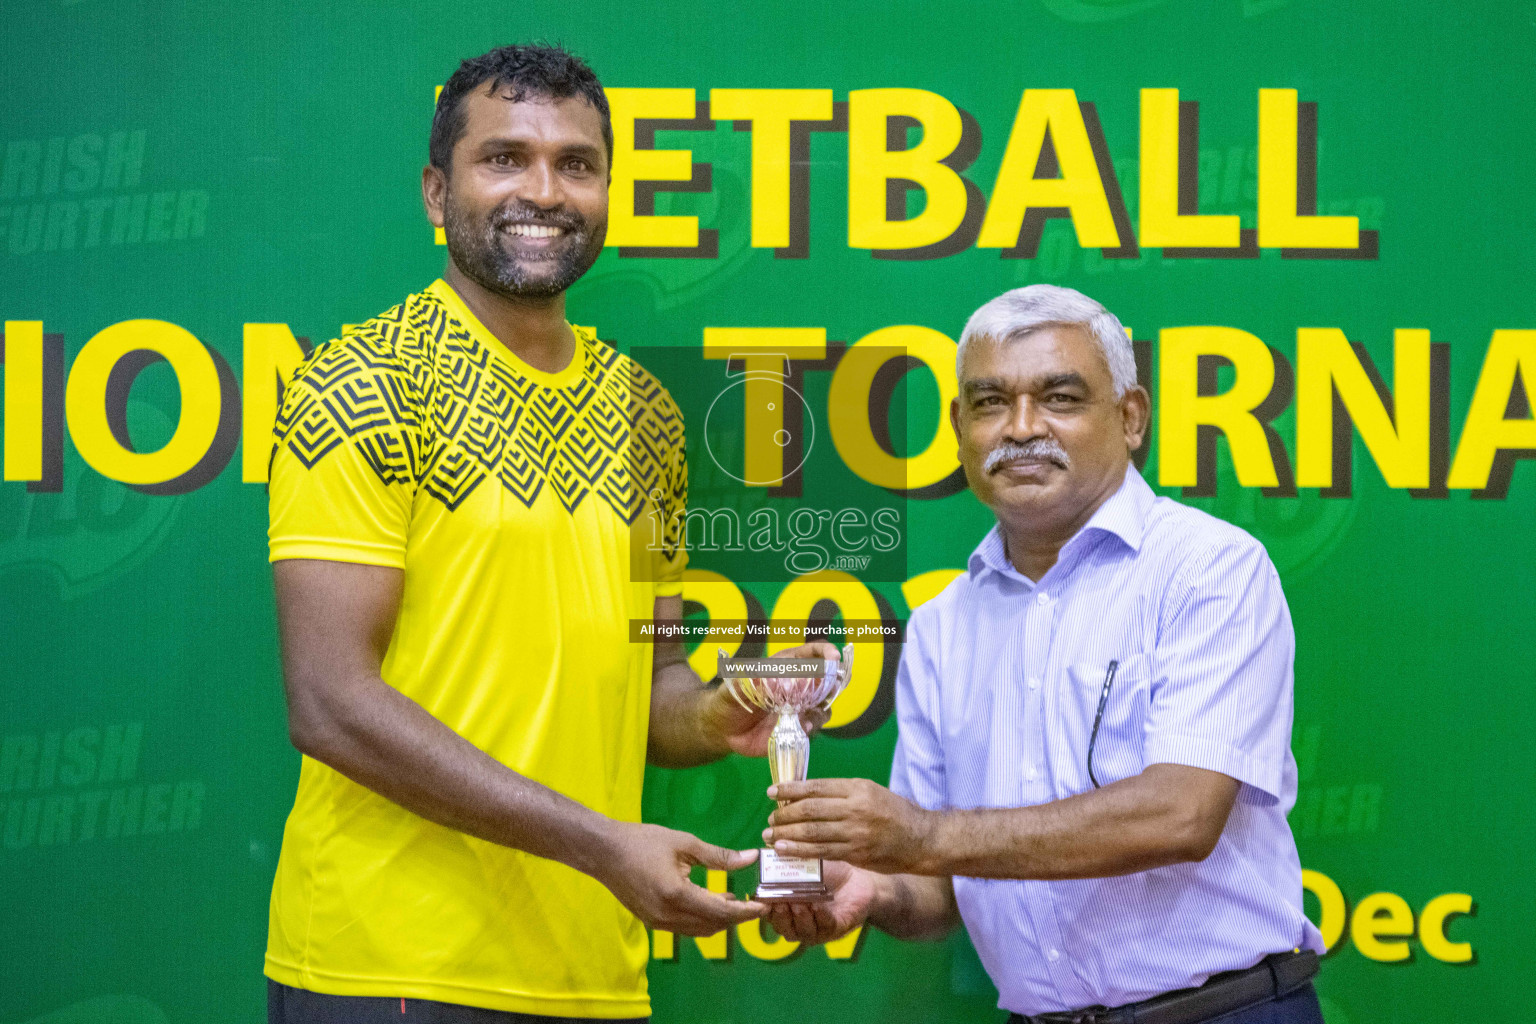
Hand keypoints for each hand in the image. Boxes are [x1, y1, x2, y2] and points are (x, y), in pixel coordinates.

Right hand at [594, 822, 764, 935]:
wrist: (602, 851)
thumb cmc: (642, 841)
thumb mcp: (683, 843)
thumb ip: (719, 855)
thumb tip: (751, 857)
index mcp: (676, 895)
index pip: (720, 912)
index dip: (746, 912)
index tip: (765, 905)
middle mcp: (668, 916)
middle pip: (713, 926)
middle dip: (736, 917)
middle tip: (754, 901)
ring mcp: (658, 923)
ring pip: (700, 930)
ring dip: (720, 918)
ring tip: (735, 898)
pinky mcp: (652, 922)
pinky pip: (686, 927)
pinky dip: (703, 918)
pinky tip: (710, 899)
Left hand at [701, 641, 841, 757]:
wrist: (724, 730)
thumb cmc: (729, 700)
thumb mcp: (733, 688)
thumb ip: (746, 682)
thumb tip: (764, 678)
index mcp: (786, 666)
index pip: (812, 653)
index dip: (825, 652)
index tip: (833, 657)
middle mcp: (799, 685)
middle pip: (827, 678)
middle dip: (834, 680)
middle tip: (832, 685)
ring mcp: (801, 707)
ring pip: (824, 704)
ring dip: (822, 707)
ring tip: (806, 713)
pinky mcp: (798, 727)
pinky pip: (814, 725)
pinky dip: (812, 725)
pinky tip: (800, 727)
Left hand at [764, 778, 937, 873]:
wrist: (920, 839)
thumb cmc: (893, 812)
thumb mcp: (870, 791)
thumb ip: (841, 793)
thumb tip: (806, 795)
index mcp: (857, 788)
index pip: (816, 787)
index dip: (790, 790)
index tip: (772, 792)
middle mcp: (855, 808)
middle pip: (810, 809)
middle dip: (784, 814)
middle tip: (770, 818)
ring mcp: (855, 832)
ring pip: (812, 832)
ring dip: (786, 834)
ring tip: (770, 835)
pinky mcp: (855, 853)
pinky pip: (822, 851)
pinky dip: (800, 850)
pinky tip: (785, 849)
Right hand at [764, 860, 875, 945]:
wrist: (859, 878)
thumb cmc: (829, 872)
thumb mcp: (806, 865)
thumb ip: (788, 862)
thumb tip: (771, 846)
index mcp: (788, 909)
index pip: (769, 915)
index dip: (763, 909)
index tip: (761, 899)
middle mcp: (799, 923)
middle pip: (784, 927)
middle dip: (781, 916)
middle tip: (780, 902)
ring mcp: (818, 930)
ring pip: (803, 931)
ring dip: (799, 918)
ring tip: (799, 903)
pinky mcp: (836, 929)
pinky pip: (825, 927)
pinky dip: (820, 917)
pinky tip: (817, 906)